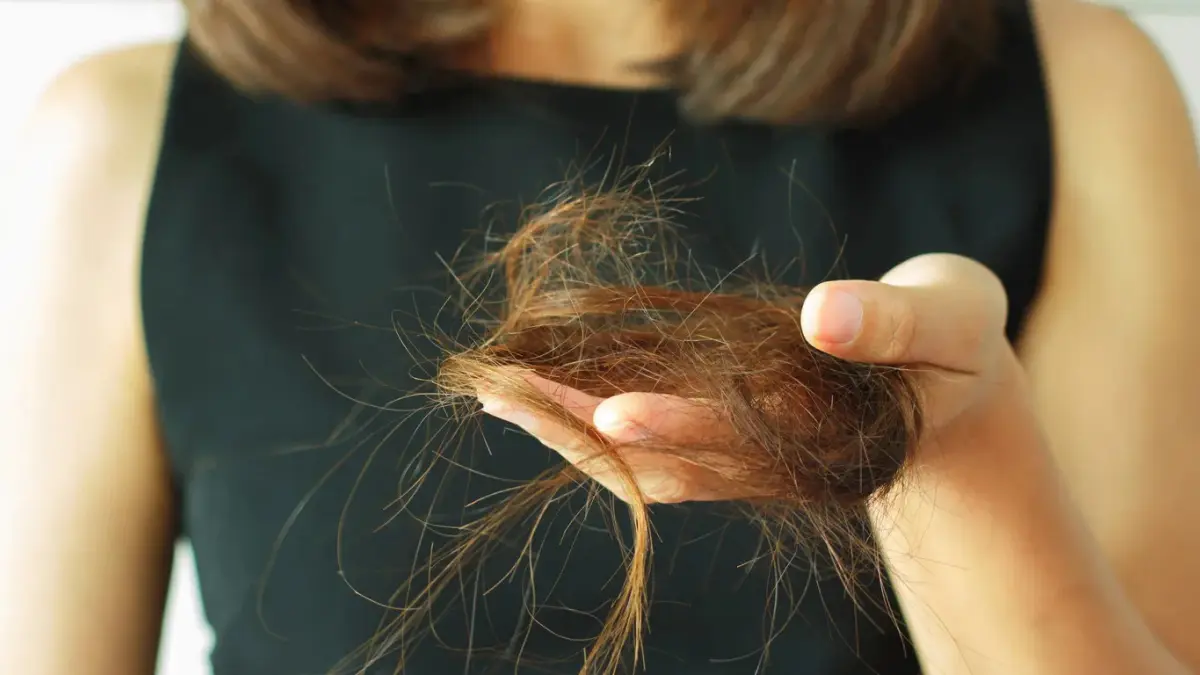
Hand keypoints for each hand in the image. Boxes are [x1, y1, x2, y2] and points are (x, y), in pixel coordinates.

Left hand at [476, 253, 1023, 504]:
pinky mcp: (732, 443)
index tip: (607, 410)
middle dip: (586, 429)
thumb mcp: (947, 321)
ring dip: (576, 433)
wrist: (951, 390)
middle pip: (672, 459)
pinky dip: (600, 427)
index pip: (743, 436)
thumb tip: (821, 313)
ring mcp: (748, 455)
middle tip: (502, 394)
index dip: (676, 423)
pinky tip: (550, 403)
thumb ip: (889, 320)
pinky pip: (657, 448)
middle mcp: (775, 455)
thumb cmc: (954, 345)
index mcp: (828, 430)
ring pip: (653, 462)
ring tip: (500, 398)